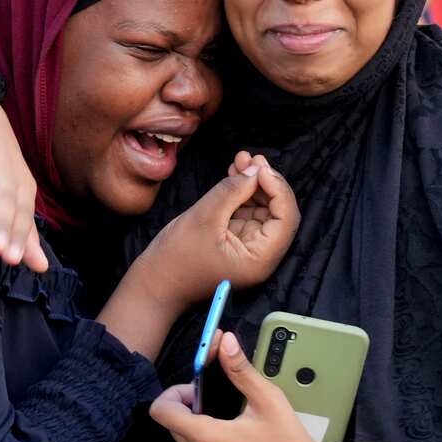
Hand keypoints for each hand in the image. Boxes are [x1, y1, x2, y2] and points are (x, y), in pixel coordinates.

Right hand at [0, 94, 47, 272]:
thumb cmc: (0, 163)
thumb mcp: (16, 193)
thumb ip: (25, 232)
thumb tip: (41, 268)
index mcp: (21, 184)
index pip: (22, 213)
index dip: (18, 236)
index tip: (13, 261)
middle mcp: (4, 170)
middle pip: (5, 199)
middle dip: (1, 224)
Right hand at [136, 152, 298, 310]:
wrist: (155, 283)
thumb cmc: (176, 259)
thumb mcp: (204, 217)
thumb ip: (232, 191)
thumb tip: (256, 170)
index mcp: (260, 259)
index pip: (286, 219)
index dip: (278, 189)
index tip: (260, 168)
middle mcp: (260, 256)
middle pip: (277, 212)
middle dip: (265, 182)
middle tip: (251, 159)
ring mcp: (248, 248)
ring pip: (262, 210)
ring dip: (254, 184)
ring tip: (241, 160)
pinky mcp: (235, 241)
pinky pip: (246, 213)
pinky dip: (242, 193)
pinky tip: (235, 173)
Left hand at [150, 332, 344, 441]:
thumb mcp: (267, 400)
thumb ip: (239, 369)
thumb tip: (224, 343)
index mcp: (207, 438)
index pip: (162, 412)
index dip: (172, 394)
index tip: (193, 389)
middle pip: (175, 428)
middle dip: (190, 410)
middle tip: (218, 403)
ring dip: (201, 433)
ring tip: (233, 427)